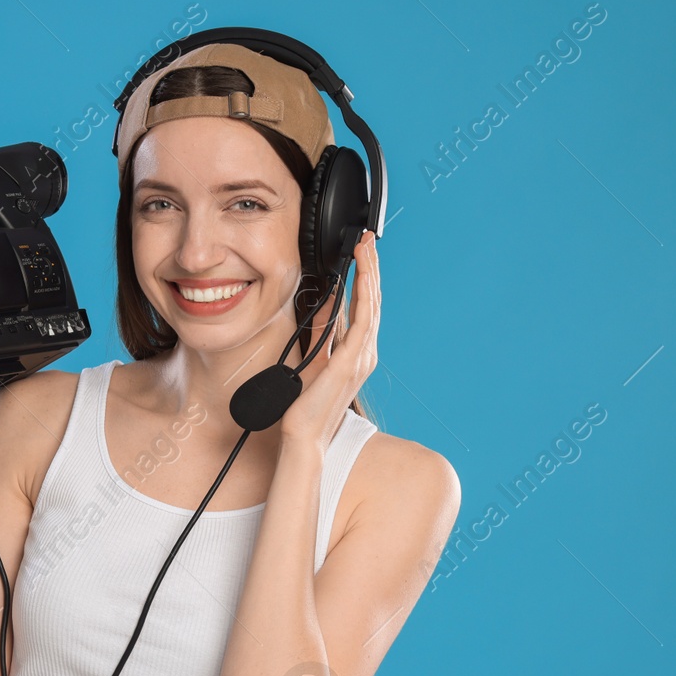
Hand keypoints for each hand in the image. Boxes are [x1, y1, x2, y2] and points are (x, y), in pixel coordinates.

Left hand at [278, 228, 379, 450]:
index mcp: (356, 353)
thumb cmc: (306, 406)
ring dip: (370, 274)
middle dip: (371, 267)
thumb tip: (327, 302)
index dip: (366, 277)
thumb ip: (323, 330)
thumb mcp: (314, 356)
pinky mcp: (350, 363)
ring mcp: (361, 359)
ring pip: (372, 305)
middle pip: (373, 301)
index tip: (361, 252)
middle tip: (367, 239)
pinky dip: (364, 295)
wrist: (302, 437)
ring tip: (366, 247)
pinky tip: (362, 276)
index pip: (365, 307)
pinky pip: (363, 321)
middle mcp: (364, 354)